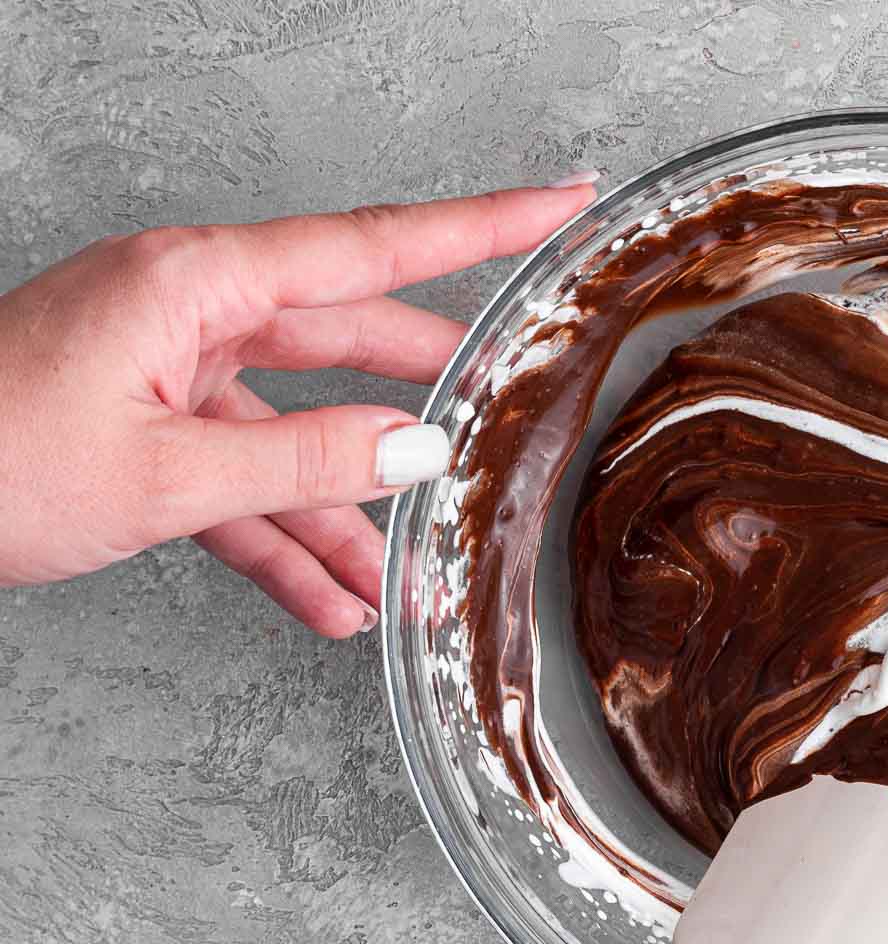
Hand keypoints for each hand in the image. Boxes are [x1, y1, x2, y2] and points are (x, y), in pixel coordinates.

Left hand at [0, 179, 597, 635]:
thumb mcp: (164, 475)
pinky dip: (280, 538)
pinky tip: (326, 602)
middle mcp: (186, 309)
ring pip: (296, 430)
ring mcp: (163, 366)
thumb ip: (304, 463)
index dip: (480, 226)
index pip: (371, 247)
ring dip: (347, 510)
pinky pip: (237, 478)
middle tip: (511, 398)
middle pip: (346, 343)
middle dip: (425, 396)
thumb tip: (416, 449)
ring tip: (404, 577)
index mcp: (194, 282)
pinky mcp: (141, 424)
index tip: (555, 205)